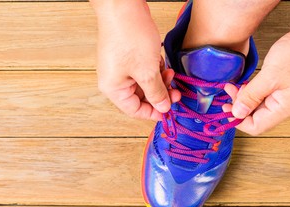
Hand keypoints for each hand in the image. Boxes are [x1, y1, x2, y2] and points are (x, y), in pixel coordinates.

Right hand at [91, 0, 179, 119]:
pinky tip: (161, 62)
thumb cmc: (129, 36)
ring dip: (159, 80)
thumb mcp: (147, 71)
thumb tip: (163, 108)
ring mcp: (120, 67)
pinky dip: (154, 69)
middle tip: (176, 91)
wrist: (122, 4)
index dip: (154, 112)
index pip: (135, 110)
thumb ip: (156, 93)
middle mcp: (114, 80)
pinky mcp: (127, 56)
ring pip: (144, 83)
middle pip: (141, 97)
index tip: (170, 110)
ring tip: (170, 72)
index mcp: (113, 89)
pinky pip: (143, 70)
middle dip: (160, 94)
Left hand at [224, 16, 289, 134]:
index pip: (255, 127)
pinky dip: (253, 89)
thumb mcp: (270, 77)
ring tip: (234, 85)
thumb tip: (236, 114)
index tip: (226, 107)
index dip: (238, 120)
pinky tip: (246, 82)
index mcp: (282, 109)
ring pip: (259, 103)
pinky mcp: (284, 82)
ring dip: (245, 96)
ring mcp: (285, 93)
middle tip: (228, 91)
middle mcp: (284, 105)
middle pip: (256, 116)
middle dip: (239, 106)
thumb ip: (251, 96)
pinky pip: (265, 92)